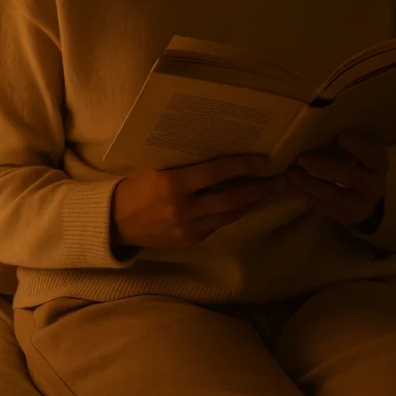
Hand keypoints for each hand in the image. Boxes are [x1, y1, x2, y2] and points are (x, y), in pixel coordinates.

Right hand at [112, 154, 282, 248]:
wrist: (115, 223)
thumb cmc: (135, 188)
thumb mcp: (157, 170)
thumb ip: (186, 167)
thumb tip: (220, 156)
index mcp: (173, 185)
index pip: (216, 172)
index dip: (242, 165)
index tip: (263, 160)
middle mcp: (184, 209)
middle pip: (232, 198)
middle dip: (259, 189)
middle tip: (280, 180)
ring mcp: (188, 228)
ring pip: (230, 214)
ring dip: (251, 203)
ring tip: (268, 192)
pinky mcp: (190, 240)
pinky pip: (218, 225)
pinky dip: (232, 214)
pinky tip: (243, 205)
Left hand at [286, 131, 387, 227]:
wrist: (368, 202)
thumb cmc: (359, 168)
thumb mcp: (362, 157)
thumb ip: (350, 146)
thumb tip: (318, 129)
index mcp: (379, 166)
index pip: (374, 156)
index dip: (358, 146)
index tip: (340, 136)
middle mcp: (373, 186)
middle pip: (351, 177)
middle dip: (324, 167)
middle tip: (302, 159)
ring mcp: (360, 204)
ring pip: (335, 195)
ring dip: (311, 184)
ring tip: (291, 174)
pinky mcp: (346, 216)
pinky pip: (325, 207)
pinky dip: (308, 195)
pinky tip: (294, 186)